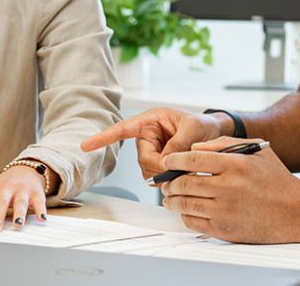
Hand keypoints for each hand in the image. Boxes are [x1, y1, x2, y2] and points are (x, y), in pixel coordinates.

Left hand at [0, 166, 48, 230]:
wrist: (25, 169)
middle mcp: (7, 189)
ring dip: (19, 213)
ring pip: (20, 202)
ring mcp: (22, 190)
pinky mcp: (36, 193)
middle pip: (2, 202)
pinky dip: (41, 210)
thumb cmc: (3, 185)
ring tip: (17, 224)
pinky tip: (42, 218)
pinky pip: (39, 202)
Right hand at [81, 107, 227, 178]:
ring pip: (148, 170)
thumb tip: (165, 162)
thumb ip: (178, 144)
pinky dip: (168, 178)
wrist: (214, 135)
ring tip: (185, 164)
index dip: (104, 137)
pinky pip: (155, 176)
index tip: (85, 145)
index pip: (123, 129)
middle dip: (161, 166)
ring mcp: (151, 150)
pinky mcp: (157, 163)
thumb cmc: (203, 126)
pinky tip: (180, 171)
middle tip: (181, 165)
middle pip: (143, 159)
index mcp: (151, 120)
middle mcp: (147, 135)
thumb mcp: (193, 129)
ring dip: (165, 173)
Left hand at [161, 137, 299, 243]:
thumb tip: (193, 148)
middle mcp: (229, 188)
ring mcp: (226, 211)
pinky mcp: (225, 230)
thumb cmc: (276, 179)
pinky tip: (186, 211)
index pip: (193, 160)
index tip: (167, 162)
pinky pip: (194, 223)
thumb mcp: (256, 150)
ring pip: (186, 204)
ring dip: (172, 200)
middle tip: (166, 182)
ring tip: (170, 197)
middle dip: (170, 182)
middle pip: (185, 183)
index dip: (174, 160)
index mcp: (236, 165)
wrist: (296, 212)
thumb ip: (224, 144)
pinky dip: (185, 216)